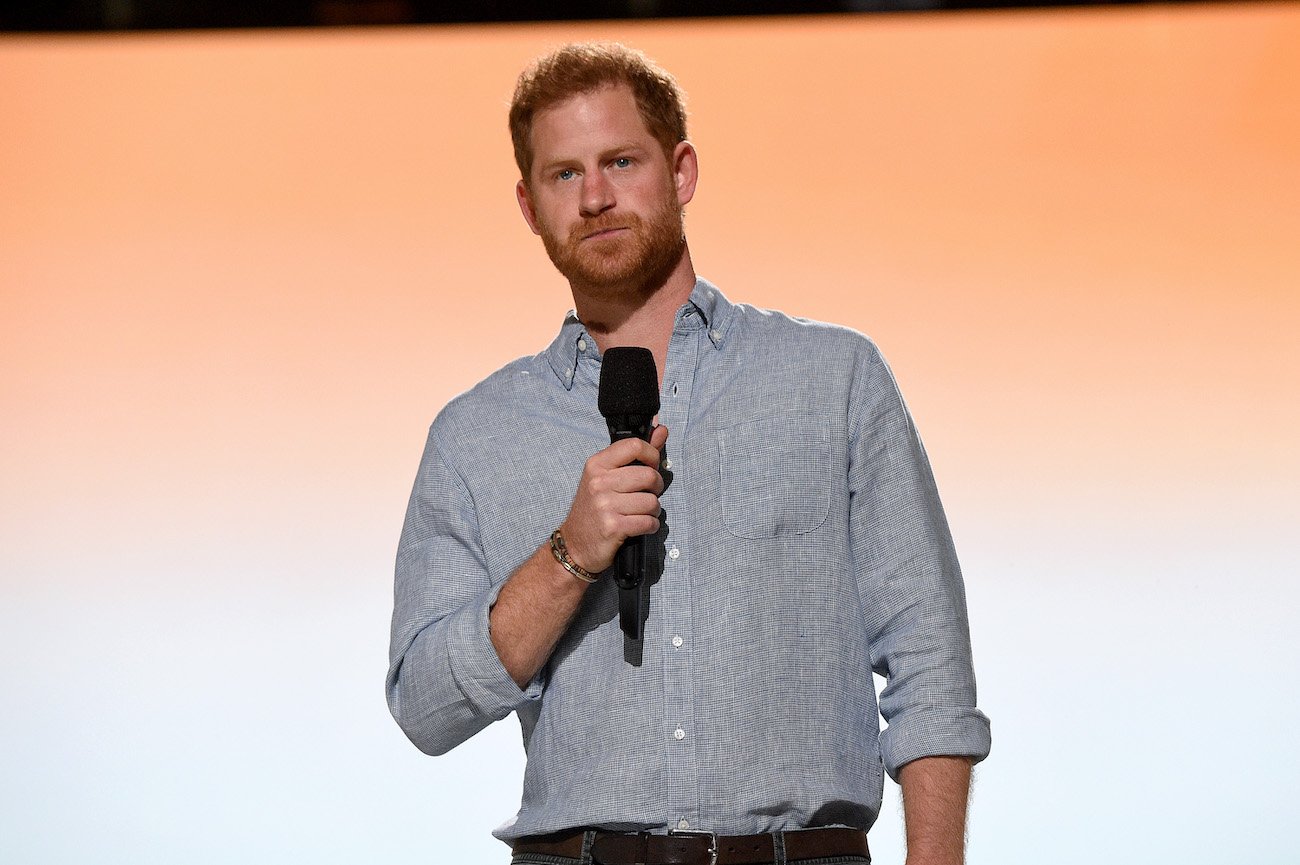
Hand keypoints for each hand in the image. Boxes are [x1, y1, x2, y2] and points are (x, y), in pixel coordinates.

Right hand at [559, 424, 667, 574]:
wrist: (574, 545)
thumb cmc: (593, 509)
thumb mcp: (606, 477)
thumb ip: (635, 453)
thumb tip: (661, 429)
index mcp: (597, 464)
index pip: (635, 445)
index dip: (652, 455)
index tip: (652, 465)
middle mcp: (599, 482)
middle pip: (648, 475)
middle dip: (656, 488)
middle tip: (647, 495)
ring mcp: (604, 505)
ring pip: (652, 501)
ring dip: (653, 511)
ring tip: (641, 513)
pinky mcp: (613, 526)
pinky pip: (648, 522)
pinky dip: (650, 526)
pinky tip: (641, 526)